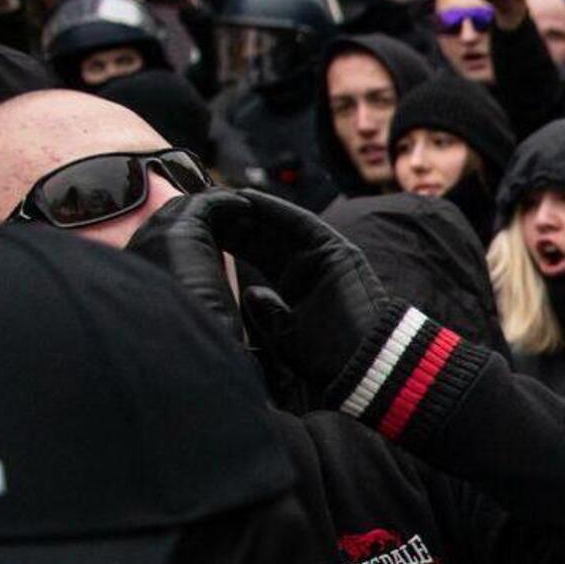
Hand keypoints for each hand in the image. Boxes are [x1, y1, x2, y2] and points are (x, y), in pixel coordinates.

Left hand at [128, 188, 401, 409]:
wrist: (363, 368)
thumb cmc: (326, 364)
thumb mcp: (283, 337)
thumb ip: (268, 315)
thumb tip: (251, 295)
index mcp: (295, 292)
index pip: (257, 258)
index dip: (229, 242)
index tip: (201, 230)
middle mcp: (309, 272)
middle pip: (264, 238)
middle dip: (233, 222)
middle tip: (201, 205)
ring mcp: (324, 260)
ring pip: (279, 227)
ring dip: (249, 211)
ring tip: (218, 195)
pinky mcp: (337, 252)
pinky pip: (300, 223)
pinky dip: (274, 209)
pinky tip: (246, 198)